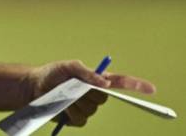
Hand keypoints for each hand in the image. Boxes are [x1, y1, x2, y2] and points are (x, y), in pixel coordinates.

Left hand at [27, 60, 155, 126]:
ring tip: (63, 94)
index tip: (151, 89)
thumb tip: (105, 81)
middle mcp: (95, 94)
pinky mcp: (78, 119)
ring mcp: (87, 108)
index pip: (121, 82)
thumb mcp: (67, 67)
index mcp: (97, 80)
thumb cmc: (52, 74)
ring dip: (76, 102)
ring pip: (91, 109)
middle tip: (73, 86)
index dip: (136, 85)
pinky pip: (81, 118)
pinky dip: (70, 111)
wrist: (34, 88)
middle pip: (104, 97)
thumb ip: (85, 72)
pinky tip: (62, 105)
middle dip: (88, 92)